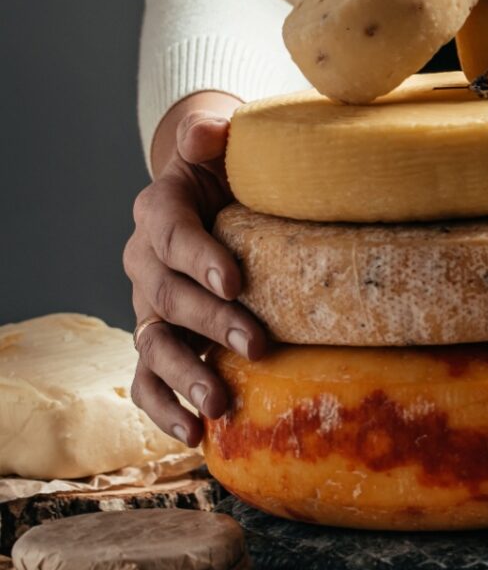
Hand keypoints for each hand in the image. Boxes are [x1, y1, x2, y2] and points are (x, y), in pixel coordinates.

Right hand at [123, 92, 261, 445]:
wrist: (223, 196)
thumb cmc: (237, 174)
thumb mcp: (231, 147)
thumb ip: (216, 136)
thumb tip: (208, 134)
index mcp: (162, 209)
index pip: (172, 231)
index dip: (199, 256)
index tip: (235, 281)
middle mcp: (146, 261)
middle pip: (167, 296)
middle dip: (210, 323)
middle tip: (258, 344)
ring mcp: (150, 306)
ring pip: (153, 345)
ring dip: (183, 376)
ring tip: (217, 404)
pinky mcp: (162, 339)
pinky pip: (149, 379)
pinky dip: (165, 408)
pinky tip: (193, 434)